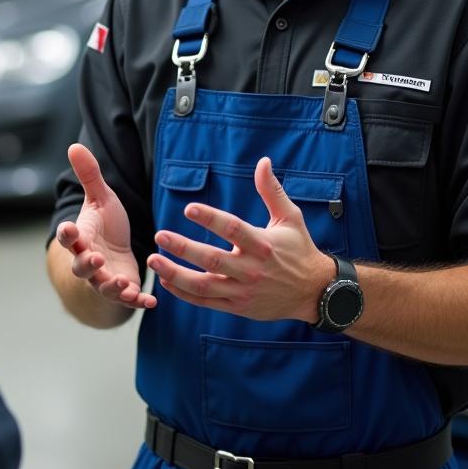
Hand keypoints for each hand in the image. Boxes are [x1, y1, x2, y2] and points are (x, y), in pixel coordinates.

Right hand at [54, 143, 155, 309]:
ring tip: (123, 283)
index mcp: (81, 236)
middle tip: (96, 258)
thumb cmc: (104, 224)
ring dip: (112, 286)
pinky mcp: (123, 290)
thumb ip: (90, 176)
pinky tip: (150, 301)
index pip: (68, 236)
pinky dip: (137, 301)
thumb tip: (74, 145)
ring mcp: (104, 278)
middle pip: (81, 266)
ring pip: (103, 286)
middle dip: (87, 264)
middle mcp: (88, 260)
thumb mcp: (100, 198)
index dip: (67, 234)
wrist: (113, 254)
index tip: (69, 229)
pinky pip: (127, 299)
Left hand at [146, 157, 334, 321]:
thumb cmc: (299, 250)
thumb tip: (263, 161)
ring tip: (153, 261)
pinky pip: (206, 302)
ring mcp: (243, 291)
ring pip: (204, 285)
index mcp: (263, 245)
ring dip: (176, 274)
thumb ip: (272, 191)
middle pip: (212, 260)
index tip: (189, 208)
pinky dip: (184, 293)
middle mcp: (251, 270)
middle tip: (160, 235)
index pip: (233, 230)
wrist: (314, 292)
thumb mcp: (290, 218)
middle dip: (183, 248)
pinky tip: (165, 281)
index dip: (210, 219)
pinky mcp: (238, 307)